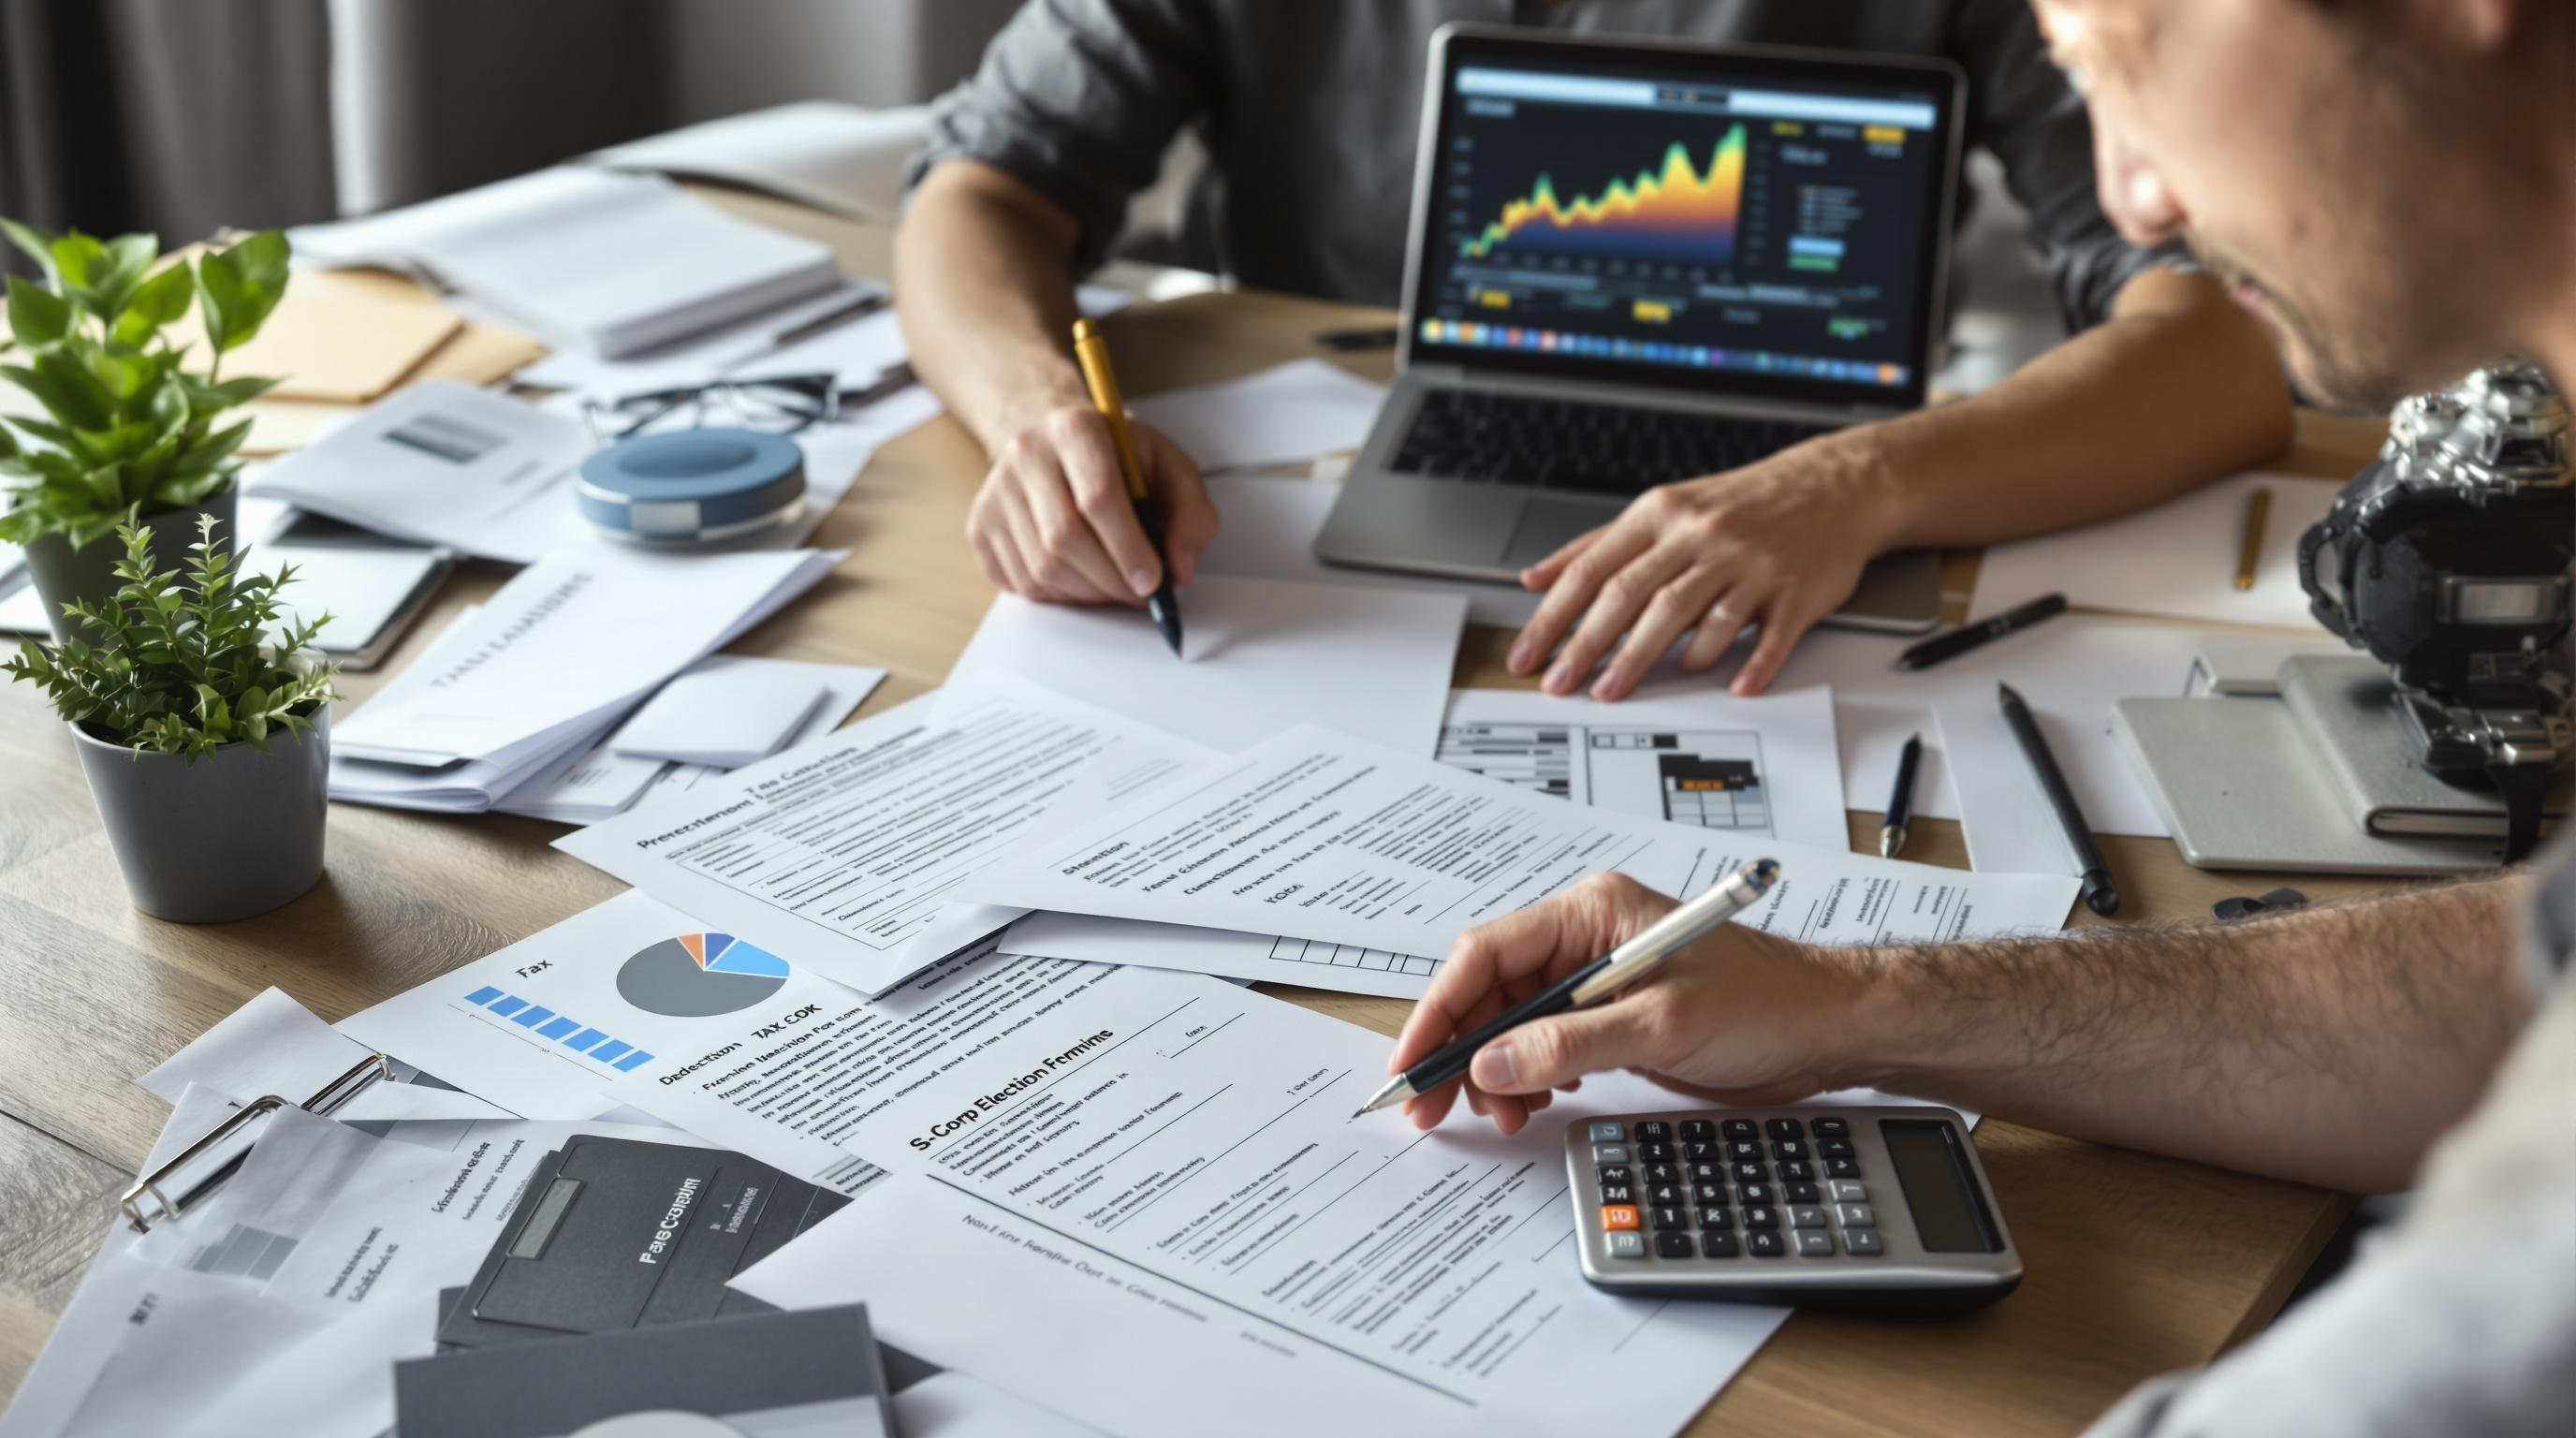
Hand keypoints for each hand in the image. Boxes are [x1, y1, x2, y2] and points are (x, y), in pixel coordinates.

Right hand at [966, 404, 1218, 604]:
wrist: (1057, 443)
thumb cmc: (1119, 458)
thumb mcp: (1170, 468)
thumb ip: (1192, 514)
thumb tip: (1180, 569)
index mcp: (1076, 428)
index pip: (1098, 498)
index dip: (1129, 549)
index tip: (1153, 581)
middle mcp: (1026, 453)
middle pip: (1065, 539)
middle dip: (1110, 581)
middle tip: (1140, 594)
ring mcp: (995, 490)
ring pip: (1041, 569)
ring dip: (1087, 594)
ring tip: (1113, 584)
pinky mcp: (979, 524)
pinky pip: (1019, 583)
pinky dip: (1058, 596)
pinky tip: (1079, 577)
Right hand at [1387, 874, 1869, 1134]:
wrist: (1825, 1029)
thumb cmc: (1765, 1002)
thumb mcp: (1662, 1024)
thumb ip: (1572, 1044)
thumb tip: (1495, 1065)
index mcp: (1590, 911)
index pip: (1487, 952)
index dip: (1440, 1008)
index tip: (1413, 1060)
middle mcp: (1584, 938)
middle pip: (1490, 990)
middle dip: (1461, 1051)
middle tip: (1432, 1107)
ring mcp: (1594, 979)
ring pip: (1511, 1024)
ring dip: (1496, 1073)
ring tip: (1502, 1116)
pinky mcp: (1607, 1018)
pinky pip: (1543, 1044)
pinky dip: (1527, 1078)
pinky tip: (1533, 1103)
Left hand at [1506, 439, 1895, 699]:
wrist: (1832, 488)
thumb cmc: (1739, 505)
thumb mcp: (1662, 509)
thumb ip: (1598, 545)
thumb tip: (1536, 579)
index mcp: (1662, 514)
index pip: (1594, 570)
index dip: (1555, 617)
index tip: (1529, 655)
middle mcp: (1703, 536)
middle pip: (1634, 595)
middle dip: (1591, 646)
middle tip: (1561, 684)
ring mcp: (1750, 563)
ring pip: (1692, 614)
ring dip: (1650, 657)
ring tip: (1617, 688)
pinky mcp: (1795, 590)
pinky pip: (1768, 635)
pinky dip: (1749, 664)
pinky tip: (1733, 686)